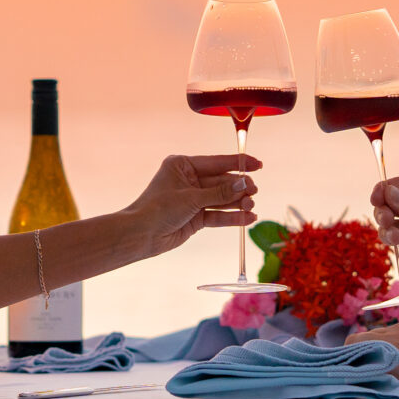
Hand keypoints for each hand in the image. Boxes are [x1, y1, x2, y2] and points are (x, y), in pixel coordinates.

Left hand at [122, 153, 261, 256]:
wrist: (141, 235)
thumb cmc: (158, 209)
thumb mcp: (191, 198)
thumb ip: (220, 192)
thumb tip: (244, 184)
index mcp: (183, 165)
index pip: (216, 162)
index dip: (238, 163)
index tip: (257, 164)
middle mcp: (189, 180)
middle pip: (222, 182)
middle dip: (239, 188)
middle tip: (253, 192)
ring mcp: (193, 199)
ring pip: (222, 199)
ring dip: (238, 203)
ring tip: (252, 207)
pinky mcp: (196, 217)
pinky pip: (218, 215)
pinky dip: (232, 217)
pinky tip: (247, 218)